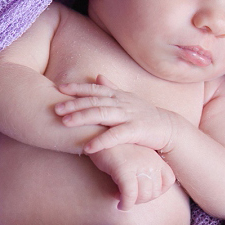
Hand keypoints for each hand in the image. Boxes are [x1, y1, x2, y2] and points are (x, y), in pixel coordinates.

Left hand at [55, 75, 175, 153]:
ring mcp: (129, 116)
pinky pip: (116, 135)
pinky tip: (88, 147)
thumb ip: (112, 88)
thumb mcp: (128, 99)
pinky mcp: (137, 131)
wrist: (168, 128)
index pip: (95, 89)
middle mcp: (122, 103)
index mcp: (118, 96)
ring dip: (83, 118)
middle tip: (56, 108)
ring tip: (65, 123)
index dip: (78, 88)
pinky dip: (102, 141)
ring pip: (103, 114)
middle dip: (75, 104)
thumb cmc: (145, 115)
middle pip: (95, 101)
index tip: (60, 88)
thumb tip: (97, 76)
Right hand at [88, 142, 175, 210]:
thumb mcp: (135, 159)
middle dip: (142, 200)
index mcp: (156, 158)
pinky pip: (130, 194)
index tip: (143, 193)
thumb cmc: (115, 150)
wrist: (96, 135)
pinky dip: (126, 203)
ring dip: (133, 203)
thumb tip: (141, 197)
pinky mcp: (124, 169)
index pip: (169, 180)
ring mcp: (139, 165)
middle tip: (129, 198)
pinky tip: (120, 205)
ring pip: (143, 195)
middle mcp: (151, 161)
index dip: (158, 191)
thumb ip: (143, 173)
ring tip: (123, 201)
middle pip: (155, 191)